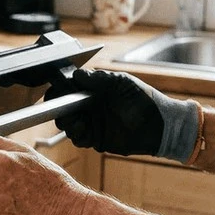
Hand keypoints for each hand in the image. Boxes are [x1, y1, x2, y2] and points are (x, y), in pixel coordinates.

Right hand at [44, 68, 200, 160]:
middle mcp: (89, 106)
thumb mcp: (121, 82)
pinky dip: (76, 135)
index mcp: (93, 90)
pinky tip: (83, 129)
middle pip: (62, 107)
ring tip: (75, 121)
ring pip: (67, 124)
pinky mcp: (96, 139)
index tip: (55, 92)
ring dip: (66, 122)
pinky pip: (78, 139)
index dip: (58, 90)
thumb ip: (99, 79)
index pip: (68, 88)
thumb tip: (76, 75)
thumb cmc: (144, 99)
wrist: (159, 125)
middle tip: (61, 109)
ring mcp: (92, 123)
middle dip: (58, 108)